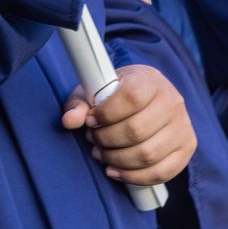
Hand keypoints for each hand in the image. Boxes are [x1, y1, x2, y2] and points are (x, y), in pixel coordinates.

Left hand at [61, 64, 196, 186]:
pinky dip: (134, 177)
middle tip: (92, 140)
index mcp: (150, 79)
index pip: (131, 98)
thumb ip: (79, 103)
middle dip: (107, 139)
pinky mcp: (187, 149)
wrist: (146, 98)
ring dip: (117, 159)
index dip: (106, 114)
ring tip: (99, 153)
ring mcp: (183, 127)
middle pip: (137, 130)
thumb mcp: (95, 89)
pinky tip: (114, 171)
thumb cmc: (115, 93)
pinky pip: (162, 172)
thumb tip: (68, 121)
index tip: (89, 121)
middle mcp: (172, 101)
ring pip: (148, 154)